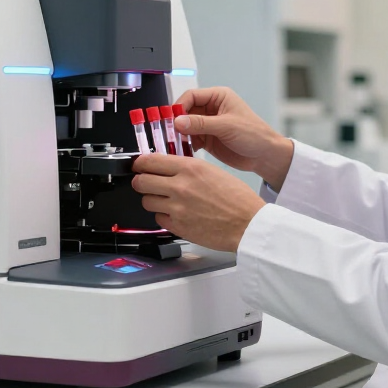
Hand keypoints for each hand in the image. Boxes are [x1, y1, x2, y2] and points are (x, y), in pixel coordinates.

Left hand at [131, 154, 265, 251]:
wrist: (248, 224)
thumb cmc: (238, 199)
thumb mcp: (213, 172)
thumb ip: (188, 169)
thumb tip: (169, 168)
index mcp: (190, 168)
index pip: (150, 162)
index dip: (140, 164)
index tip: (139, 166)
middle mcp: (180, 186)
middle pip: (141, 181)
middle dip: (140, 182)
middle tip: (144, 183)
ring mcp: (177, 208)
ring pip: (146, 201)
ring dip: (152, 200)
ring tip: (163, 200)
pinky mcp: (178, 226)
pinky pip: (158, 219)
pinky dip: (163, 216)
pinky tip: (175, 214)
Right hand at [172, 87, 294, 189]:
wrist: (265, 156)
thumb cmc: (254, 134)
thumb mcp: (227, 126)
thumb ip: (201, 123)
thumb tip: (178, 121)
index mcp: (218, 97)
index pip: (191, 96)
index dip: (179, 106)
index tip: (171, 119)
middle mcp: (211, 109)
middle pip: (185, 111)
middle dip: (176, 122)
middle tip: (168, 133)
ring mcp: (208, 124)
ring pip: (185, 126)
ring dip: (179, 135)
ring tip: (175, 144)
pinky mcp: (207, 139)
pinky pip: (190, 139)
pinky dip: (185, 144)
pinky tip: (184, 151)